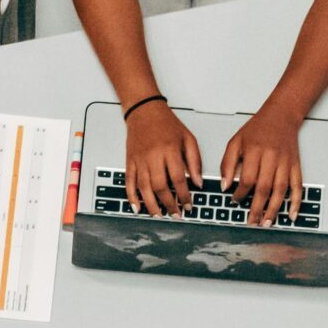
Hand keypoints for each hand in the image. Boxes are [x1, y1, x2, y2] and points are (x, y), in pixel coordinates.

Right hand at [125, 100, 200, 215]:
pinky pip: (129, 182)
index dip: (184, 195)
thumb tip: (197, 182)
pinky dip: (132, 197)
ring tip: (159, 214)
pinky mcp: (129, 162)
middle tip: (175, 214)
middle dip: (169, 204)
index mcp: (170, 151)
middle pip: (160, 187)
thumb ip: (194, 161)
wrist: (144, 112)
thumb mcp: (188, 139)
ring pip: (144, 188)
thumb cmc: (167, 124)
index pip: (178, 179)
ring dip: (151, 204)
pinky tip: (137, 207)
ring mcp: (139, 160)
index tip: (188, 205)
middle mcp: (153, 157)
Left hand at [220, 108, 303, 227]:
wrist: (281, 116)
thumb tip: (224, 186)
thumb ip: (227, 164)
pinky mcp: (296, 165)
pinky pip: (298, 186)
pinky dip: (296, 201)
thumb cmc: (256, 129)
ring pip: (281, 190)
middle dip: (257, 208)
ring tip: (267, 223)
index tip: (234, 201)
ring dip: (274, 209)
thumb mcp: (235, 142)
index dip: (240, 193)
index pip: (247, 179)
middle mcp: (272, 158)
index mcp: (255, 152)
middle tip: (251, 222)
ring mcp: (286, 163)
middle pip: (265, 188)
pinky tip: (292, 214)